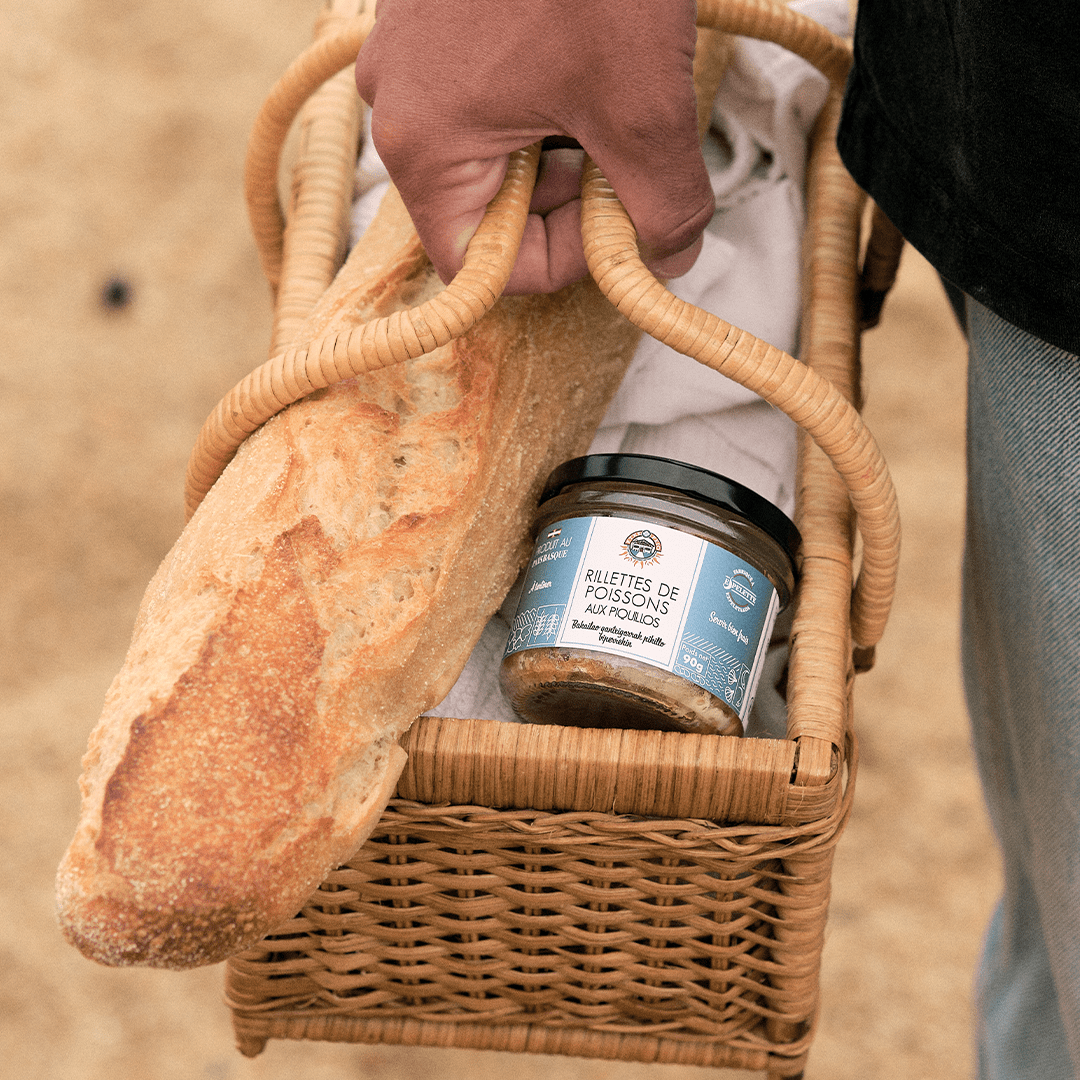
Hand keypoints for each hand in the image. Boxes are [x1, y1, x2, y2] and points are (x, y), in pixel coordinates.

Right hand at [355, 0, 712, 293]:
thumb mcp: (643, 107)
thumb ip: (661, 209)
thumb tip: (668, 259)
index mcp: (423, 146)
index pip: (484, 267)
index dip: (562, 263)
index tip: (618, 224)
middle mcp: (394, 106)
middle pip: (487, 210)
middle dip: (568, 200)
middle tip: (627, 152)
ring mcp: (406, 57)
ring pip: (491, 154)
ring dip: (560, 149)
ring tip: (608, 90)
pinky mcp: (430, 21)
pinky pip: (483, 97)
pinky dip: (542, 99)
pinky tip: (580, 56)